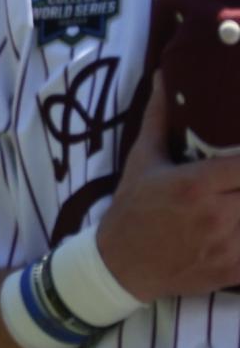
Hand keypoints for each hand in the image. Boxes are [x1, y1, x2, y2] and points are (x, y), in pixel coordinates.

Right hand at [97, 72, 239, 301]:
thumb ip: (160, 119)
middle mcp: (216, 215)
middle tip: (239, 180)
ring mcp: (228, 247)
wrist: (120, 264)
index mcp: (195, 185)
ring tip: (238, 197)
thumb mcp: (142, 160)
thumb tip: (164, 76)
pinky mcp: (234, 271)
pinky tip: (238, 225)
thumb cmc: (133, 206)